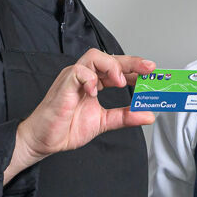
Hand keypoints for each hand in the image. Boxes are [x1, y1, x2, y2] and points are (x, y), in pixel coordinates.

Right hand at [4, 49, 155, 182]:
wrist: (43, 140)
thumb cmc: (66, 127)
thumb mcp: (103, 122)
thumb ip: (125, 117)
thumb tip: (148, 115)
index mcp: (93, 83)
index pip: (117, 69)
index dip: (135, 69)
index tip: (152, 74)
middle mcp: (84, 76)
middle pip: (109, 58)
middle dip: (131, 62)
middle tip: (148, 69)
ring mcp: (73, 78)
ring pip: (93, 56)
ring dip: (111, 66)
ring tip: (121, 82)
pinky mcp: (63, 85)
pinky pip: (77, 71)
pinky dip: (89, 79)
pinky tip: (95, 92)